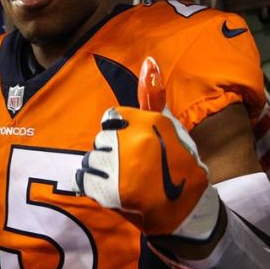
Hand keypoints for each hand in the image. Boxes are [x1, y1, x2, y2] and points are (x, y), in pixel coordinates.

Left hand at [75, 57, 219, 241]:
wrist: (186, 208)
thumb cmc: (179, 163)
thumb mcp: (170, 126)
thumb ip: (154, 95)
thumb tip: (148, 60)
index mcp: (148, 122)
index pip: (111, 117)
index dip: (119, 132)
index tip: (132, 146)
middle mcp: (133, 140)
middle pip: (101, 139)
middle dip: (111, 152)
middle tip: (132, 167)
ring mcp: (120, 166)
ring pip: (91, 158)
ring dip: (101, 169)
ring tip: (123, 179)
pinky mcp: (108, 189)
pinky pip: (84, 178)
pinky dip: (91, 184)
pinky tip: (110, 188)